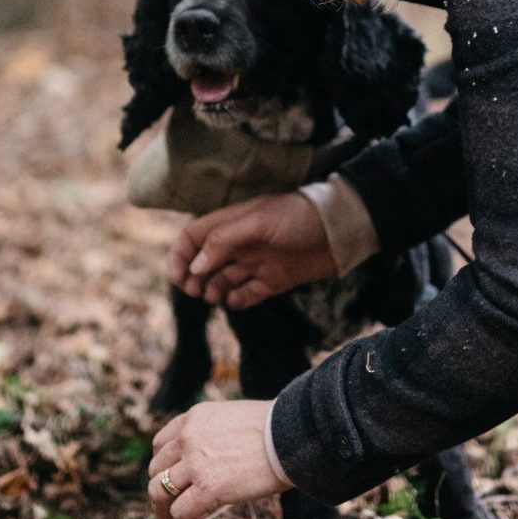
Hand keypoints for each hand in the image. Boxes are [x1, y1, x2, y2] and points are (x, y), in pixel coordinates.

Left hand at [147, 400, 284, 518]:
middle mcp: (188, 436)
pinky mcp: (207, 487)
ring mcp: (195, 462)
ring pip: (158, 492)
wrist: (293, 438)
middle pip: (156, 470)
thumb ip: (213, 434)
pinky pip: (179, 512)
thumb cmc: (275, 430)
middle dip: (163, 492)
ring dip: (166, 511)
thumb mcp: (233, 419)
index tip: (176, 482)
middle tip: (177, 507)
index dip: (164, 468)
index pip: (160, 445)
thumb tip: (211, 459)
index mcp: (194, 418)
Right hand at [168, 191, 335, 310]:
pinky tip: (234, 301)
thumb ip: (225, 241)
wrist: (339, 231)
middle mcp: (240, 244)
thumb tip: (197, 266)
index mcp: (232, 223)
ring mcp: (255, 263)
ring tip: (213, 296)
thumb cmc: (299, 217)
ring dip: (212, 290)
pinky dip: (237, 300)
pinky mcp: (272, 281)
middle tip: (196, 290)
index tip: (179, 276)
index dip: (180, 255)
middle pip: (204, 263)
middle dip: (194, 278)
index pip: (194, 237)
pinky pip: (247, 294)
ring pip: (222, 280)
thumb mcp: (259, 221)